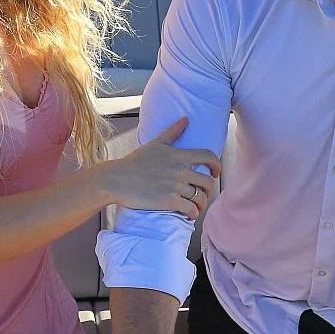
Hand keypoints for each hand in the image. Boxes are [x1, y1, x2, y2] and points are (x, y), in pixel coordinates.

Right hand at [102, 118, 219, 216]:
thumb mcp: (154, 144)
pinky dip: (193, 214)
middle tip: (204, 194)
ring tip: (196, 207)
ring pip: (200, 198)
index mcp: (178, 156)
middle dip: (209, 190)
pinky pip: (191, 209)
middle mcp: (180, 170)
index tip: (215, 172)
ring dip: (201, 204)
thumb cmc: (134, 162)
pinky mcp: (170, 201)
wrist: (117, 180)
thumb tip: (185, 119)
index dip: (217, 165)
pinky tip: (189, 214)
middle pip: (208, 182)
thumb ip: (172, 132)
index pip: (208, 157)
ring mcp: (176, 186)